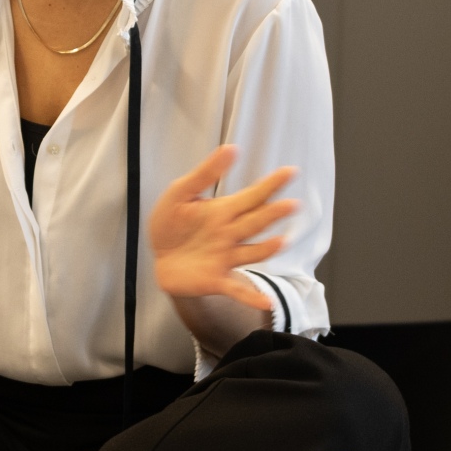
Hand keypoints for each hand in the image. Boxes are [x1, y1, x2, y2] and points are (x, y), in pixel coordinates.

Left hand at [148, 145, 297, 312]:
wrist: (158, 258)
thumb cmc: (172, 224)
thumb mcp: (180, 193)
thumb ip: (205, 174)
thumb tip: (231, 148)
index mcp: (224, 211)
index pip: (252, 196)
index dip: (271, 184)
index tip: (290, 171)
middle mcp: (230, 234)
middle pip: (256, 222)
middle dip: (274, 214)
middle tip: (292, 204)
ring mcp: (226, 258)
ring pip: (253, 252)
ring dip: (268, 249)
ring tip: (281, 241)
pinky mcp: (216, 280)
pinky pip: (236, 289)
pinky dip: (251, 296)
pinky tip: (266, 302)